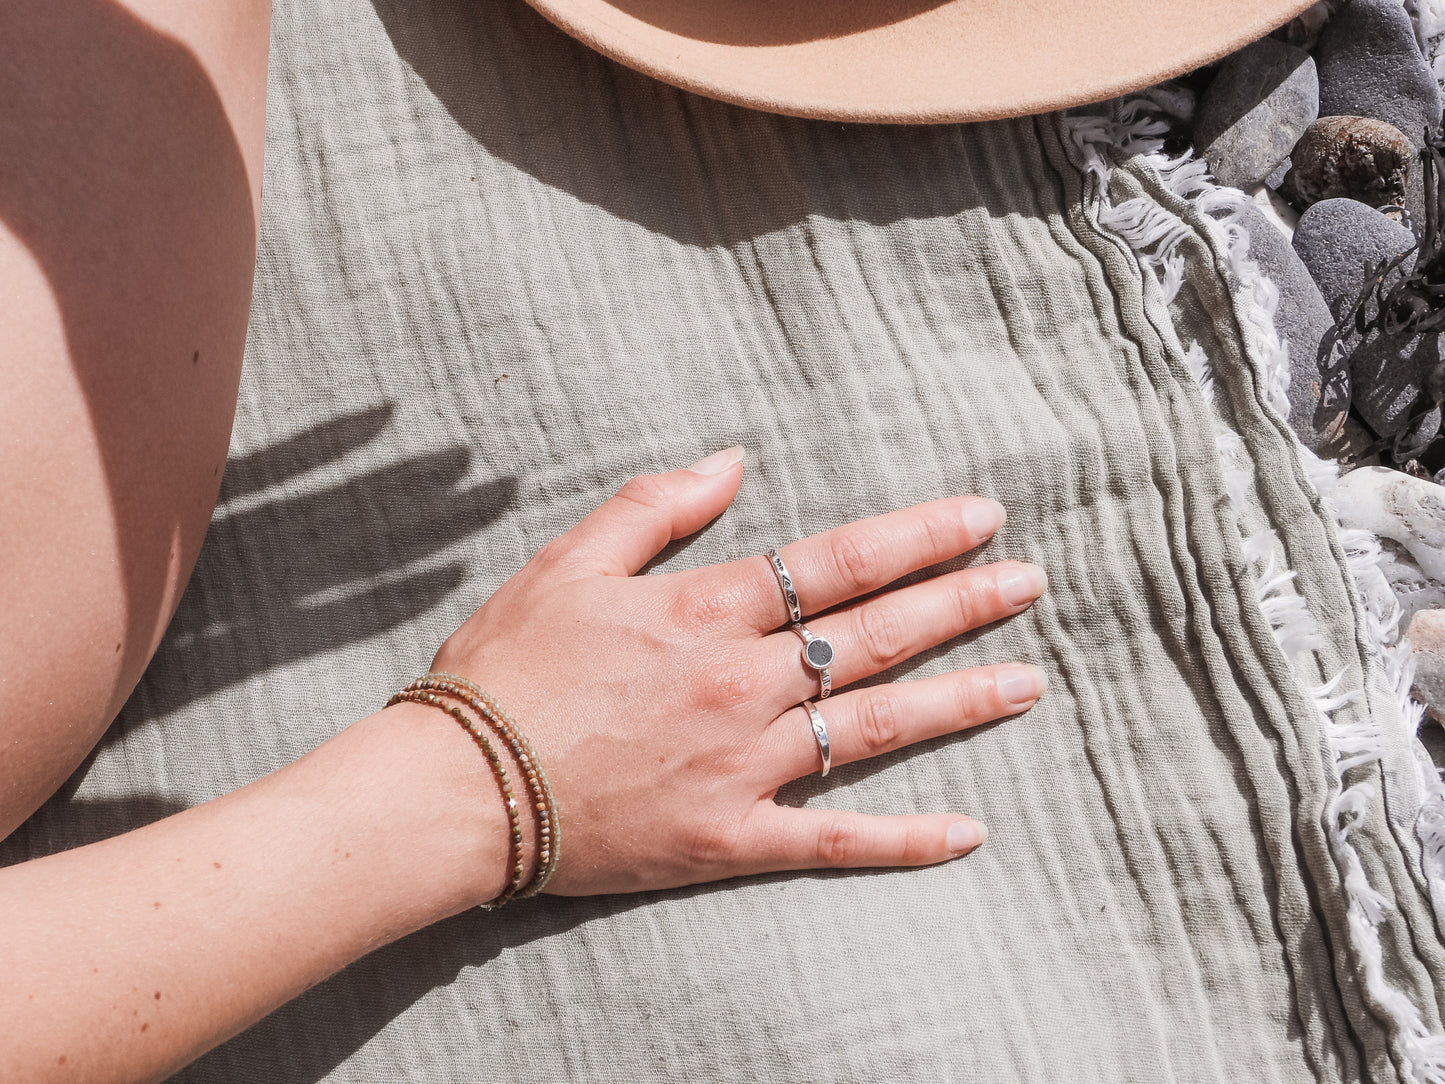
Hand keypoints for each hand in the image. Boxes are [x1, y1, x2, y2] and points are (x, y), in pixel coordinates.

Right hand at [431, 447, 1046, 896]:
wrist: (456, 791)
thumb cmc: (506, 670)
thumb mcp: (567, 564)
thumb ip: (655, 503)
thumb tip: (734, 458)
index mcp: (703, 612)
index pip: (834, 562)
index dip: (916, 536)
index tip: (981, 517)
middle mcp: (739, 684)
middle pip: (874, 636)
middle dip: (962, 603)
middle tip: (1032, 581)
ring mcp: (742, 765)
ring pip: (874, 727)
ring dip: (959, 701)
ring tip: (1030, 681)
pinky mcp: (731, 838)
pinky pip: (833, 840)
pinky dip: (903, 839)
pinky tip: (968, 831)